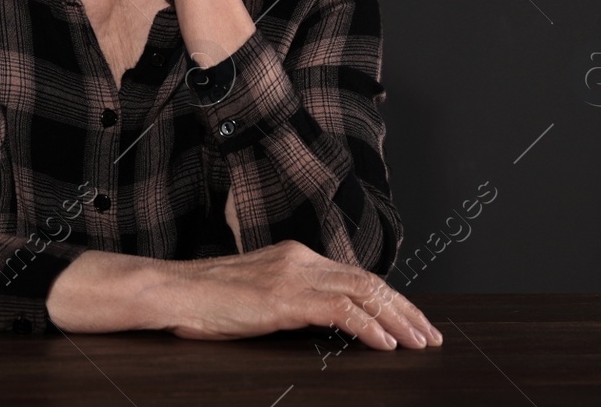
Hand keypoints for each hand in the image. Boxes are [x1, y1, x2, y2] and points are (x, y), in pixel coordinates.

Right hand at [158, 239, 441, 349]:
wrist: (172, 290)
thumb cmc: (204, 300)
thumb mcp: (255, 294)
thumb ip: (289, 299)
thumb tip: (320, 321)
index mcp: (294, 256)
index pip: (355, 275)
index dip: (389, 298)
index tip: (410, 320)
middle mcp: (300, 259)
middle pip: (368, 281)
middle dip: (404, 309)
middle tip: (429, 334)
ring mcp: (294, 275)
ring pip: (363, 292)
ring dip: (397, 319)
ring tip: (418, 342)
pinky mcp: (285, 297)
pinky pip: (341, 310)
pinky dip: (369, 326)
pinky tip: (384, 344)